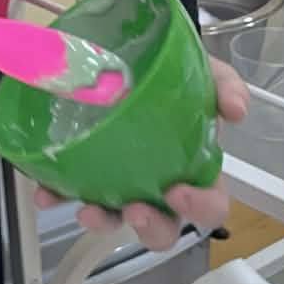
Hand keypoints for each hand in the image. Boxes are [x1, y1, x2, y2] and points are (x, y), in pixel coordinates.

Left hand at [34, 54, 247, 253]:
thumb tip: (236, 110)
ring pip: (114, 220)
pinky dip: (58, 197)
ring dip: (102, 222)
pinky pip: (71, 194)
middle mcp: (158, 187)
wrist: (136, 54)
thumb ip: (225, 87)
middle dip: (150, 228)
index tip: (178, 193)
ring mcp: (120, 185)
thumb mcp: (207, 73)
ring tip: (86, 209)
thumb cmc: (176, 77)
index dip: (199, 209)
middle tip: (135, 210)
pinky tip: (46, 191)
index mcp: (195, 170)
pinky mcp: (85, 174)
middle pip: (163, 229)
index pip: (210, 207)